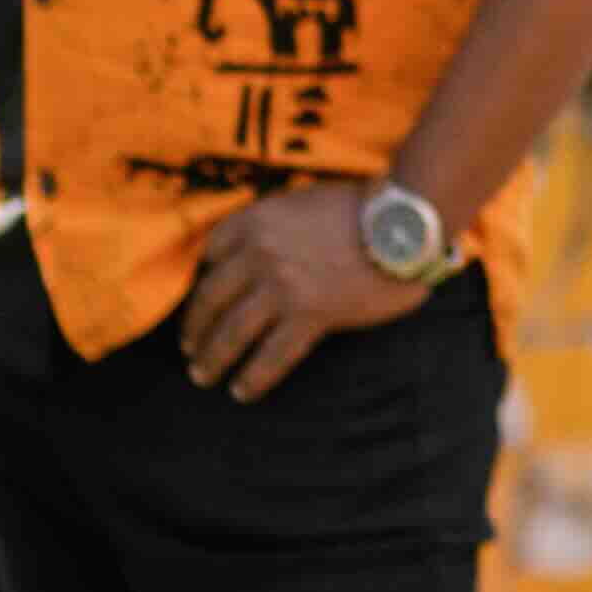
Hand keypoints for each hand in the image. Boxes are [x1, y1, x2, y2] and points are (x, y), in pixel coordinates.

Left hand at [177, 182, 424, 400]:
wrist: (403, 222)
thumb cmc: (362, 207)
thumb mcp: (303, 200)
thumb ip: (274, 223)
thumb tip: (259, 249)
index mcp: (256, 220)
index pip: (210, 253)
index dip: (201, 279)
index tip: (201, 300)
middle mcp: (259, 254)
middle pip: (210, 299)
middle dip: (194, 329)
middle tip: (188, 349)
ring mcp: (282, 286)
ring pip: (232, 332)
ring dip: (212, 359)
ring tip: (202, 376)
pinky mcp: (310, 315)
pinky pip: (271, 355)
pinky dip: (252, 377)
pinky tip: (241, 391)